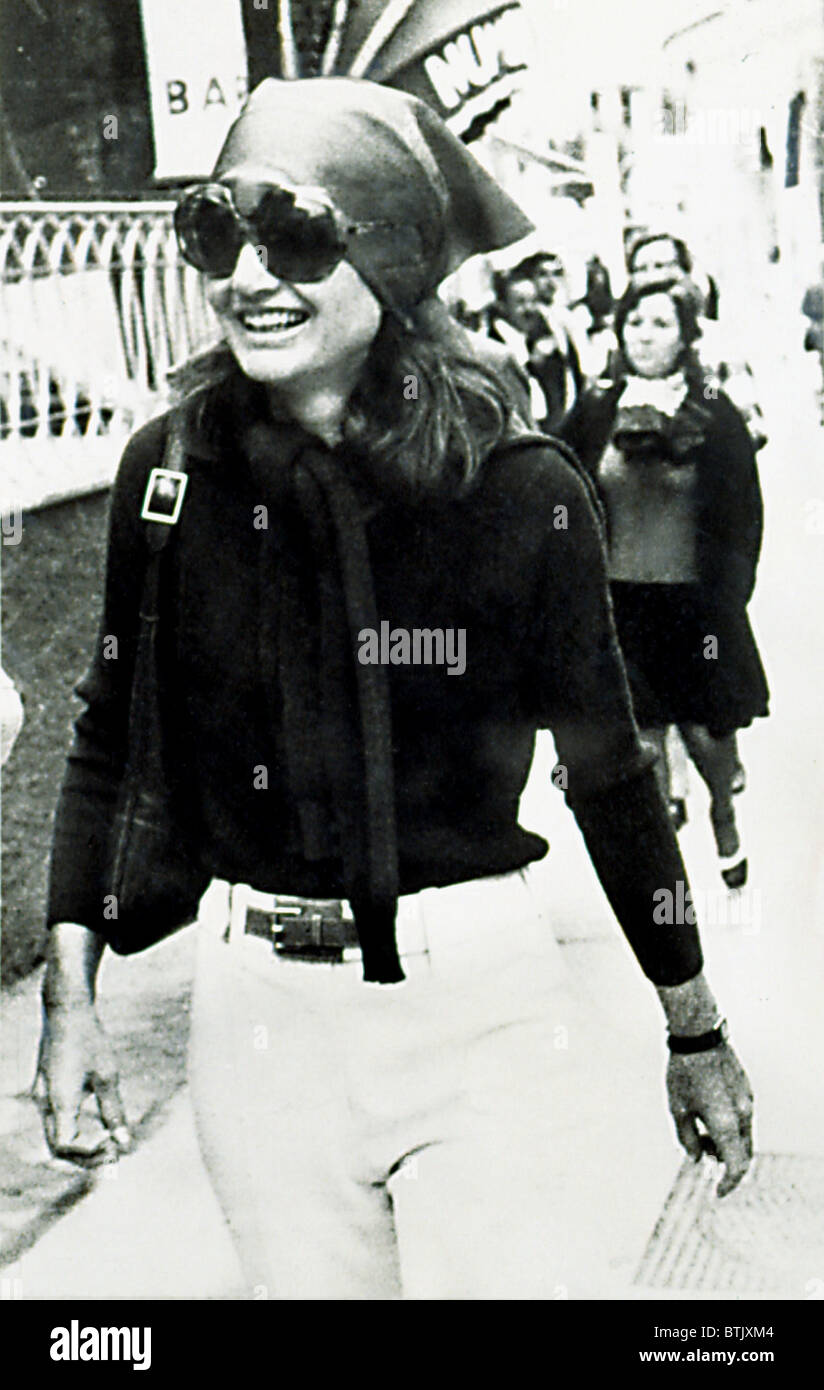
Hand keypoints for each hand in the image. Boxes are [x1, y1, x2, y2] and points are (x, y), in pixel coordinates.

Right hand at [34, 994, 130, 1167]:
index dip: (88, 1155)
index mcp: (59, 1101)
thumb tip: (123, 1142)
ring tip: (107, 1142)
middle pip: (56, 1147)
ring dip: (78, 1146)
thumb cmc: (90, 1039)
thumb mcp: (108, 1075)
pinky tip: (94, 1126)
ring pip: (53, 1136)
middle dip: (84, 1156)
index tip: (114, 1148)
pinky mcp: (44, 1089)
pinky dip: (72, 1131)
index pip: (65, 1146)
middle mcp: (44, 1102)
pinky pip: (54, 1121)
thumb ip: (114, 1111)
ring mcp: (40, 1096)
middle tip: (112, 1153)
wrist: (67, 1011)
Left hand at [666, 1044, 753, 1196]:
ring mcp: (747, 1101)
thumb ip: (688, 1139)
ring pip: (744, 1137)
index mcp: (726, 1124)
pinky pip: (743, 1119)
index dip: (728, 1184)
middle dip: (726, 1163)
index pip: (736, 1167)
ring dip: (727, 1144)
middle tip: (702, 1157)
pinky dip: (731, 1129)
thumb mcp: (678, 1109)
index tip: (716, 1191)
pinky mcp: (746, 1090)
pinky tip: (709, 1115)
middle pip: (743, 1154)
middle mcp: (743, 1115)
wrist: (698, 1036)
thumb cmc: (683, 1073)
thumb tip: (696, 1158)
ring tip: (700, 1131)